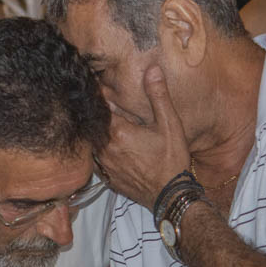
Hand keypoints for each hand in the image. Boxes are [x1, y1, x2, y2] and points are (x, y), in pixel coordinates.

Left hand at [95, 64, 192, 206]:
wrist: (170, 197)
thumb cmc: (172, 160)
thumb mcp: (170, 125)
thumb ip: (158, 96)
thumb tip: (152, 69)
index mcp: (117, 132)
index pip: (100, 106)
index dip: (99, 94)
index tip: (97, 82)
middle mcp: (105, 148)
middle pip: (94, 124)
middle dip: (98, 112)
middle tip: (102, 101)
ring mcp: (104, 165)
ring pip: (94, 142)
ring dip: (99, 132)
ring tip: (107, 122)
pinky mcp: (107, 178)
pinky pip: (97, 159)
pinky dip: (102, 150)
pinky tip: (112, 146)